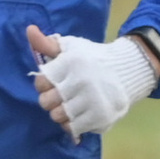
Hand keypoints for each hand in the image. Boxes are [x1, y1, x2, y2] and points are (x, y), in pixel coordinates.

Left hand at [26, 27, 159, 140]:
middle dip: (51, 99)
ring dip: (62, 113)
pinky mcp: (101, 117)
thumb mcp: (72, 47)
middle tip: (62, 95)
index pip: (41, 81)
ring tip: (71, 105)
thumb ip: (48, 42)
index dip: (44, 83)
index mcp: (71, 63)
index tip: (55, 81)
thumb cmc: (93, 58)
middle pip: (46, 102)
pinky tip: (80, 114)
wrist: (129, 70)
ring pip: (58, 117)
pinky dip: (74, 124)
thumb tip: (29, 30)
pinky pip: (74, 128)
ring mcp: (92, 101)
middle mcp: (81, 82)